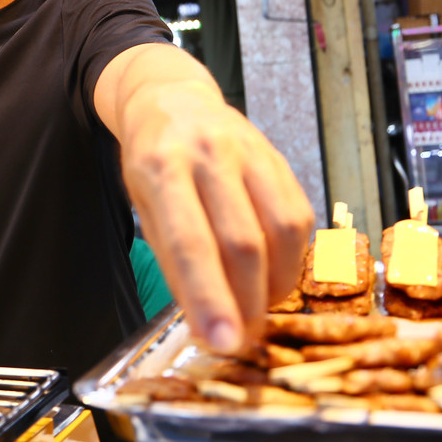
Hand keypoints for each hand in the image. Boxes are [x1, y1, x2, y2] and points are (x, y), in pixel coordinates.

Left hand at [117, 79, 313, 353]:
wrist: (171, 98)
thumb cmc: (153, 160)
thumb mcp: (143, 205)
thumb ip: (173, 261)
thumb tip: (203, 324)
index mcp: (161, 168)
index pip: (189, 242)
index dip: (209, 298)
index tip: (222, 343)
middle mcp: (208, 155)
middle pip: (242, 242)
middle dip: (247, 302)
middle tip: (242, 340)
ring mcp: (249, 152)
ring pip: (280, 231)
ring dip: (275, 285)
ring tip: (258, 308)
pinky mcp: (278, 158)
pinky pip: (298, 216)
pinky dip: (291, 258)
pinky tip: (273, 274)